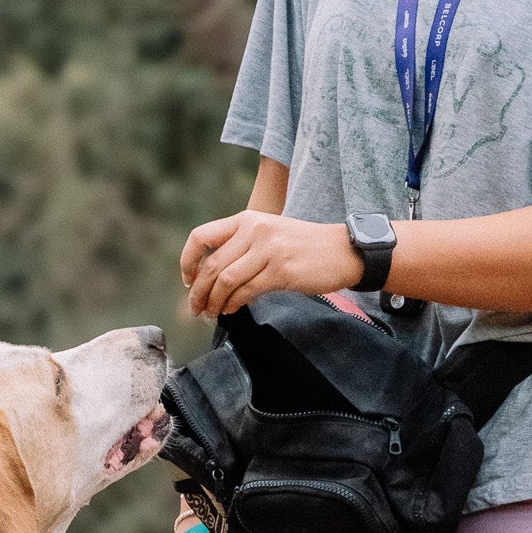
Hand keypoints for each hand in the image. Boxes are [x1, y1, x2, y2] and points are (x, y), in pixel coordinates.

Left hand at [180, 211, 361, 319]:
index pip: (201, 236)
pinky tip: (231, 310)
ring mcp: (268, 249)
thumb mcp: (268, 235)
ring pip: (226, 280)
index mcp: (247, 219)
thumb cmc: (304, 247)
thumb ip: (241, 248)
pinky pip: (246, 291)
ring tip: (211, 313)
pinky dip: (233, 304)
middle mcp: (255, 230)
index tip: (188, 280)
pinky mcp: (281, 270)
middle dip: (199, 292)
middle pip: (211, 265)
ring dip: (213, 302)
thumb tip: (209, 277)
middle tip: (196, 309)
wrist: (343, 250)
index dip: (188, 261)